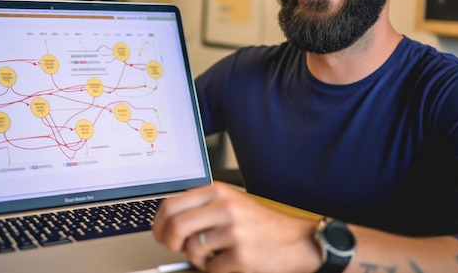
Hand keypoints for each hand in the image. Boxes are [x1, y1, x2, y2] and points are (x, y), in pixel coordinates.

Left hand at [152, 181, 320, 272]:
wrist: (298, 242)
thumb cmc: (263, 225)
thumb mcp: (231, 205)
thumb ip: (202, 209)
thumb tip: (169, 224)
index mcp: (218, 192)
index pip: (171, 204)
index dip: (159, 223)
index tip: (159, 233)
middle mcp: (224, 207)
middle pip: (175, 226)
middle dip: (170, 242)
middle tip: (177, 248)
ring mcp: (232, 230)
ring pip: (192, 249)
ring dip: (198, 259)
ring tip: (213, 255)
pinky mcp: (240, 254)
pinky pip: (210, 268)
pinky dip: (215, 270)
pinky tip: (230, 262)